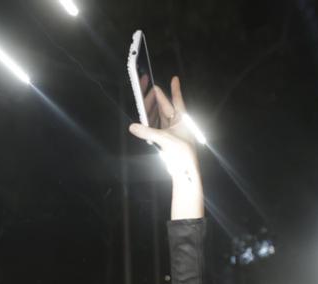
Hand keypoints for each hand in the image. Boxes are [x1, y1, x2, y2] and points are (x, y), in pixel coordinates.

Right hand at [128, 77, 203, 218]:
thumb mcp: (164, 139)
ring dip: (153, 110)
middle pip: (166, 107)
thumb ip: (147, 132)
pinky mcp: (167, 140)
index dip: (175, 89)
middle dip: (158, 98)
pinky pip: (158, 127)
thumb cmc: (180, 152)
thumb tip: (132, 127)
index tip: (175, 78)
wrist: (185, 171)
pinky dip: (152, 122)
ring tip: (144, 101)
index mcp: (182, 119)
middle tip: (150, 88)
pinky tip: (145, 118)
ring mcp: (173, 132)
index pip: (177, 101)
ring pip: (161, 117)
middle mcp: (178, 124)